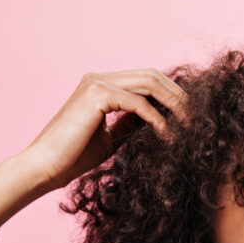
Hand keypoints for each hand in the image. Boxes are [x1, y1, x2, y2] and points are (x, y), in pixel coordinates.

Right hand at [22, 69, 188, 191]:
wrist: (44, 167)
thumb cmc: (73, 156)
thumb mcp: (112, 138)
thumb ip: (132, 124)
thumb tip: (160, 120)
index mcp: (103, 85)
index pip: (148, 80)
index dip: (172, 95)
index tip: (191, 116)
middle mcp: (100, 78)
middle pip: (153, 75)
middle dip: (179, 95)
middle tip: (199, 118)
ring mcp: (97, 83)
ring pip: (150, 83)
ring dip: (174, 104)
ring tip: (190, 126)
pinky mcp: (96, 95)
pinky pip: (139, 103)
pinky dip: (158, 119)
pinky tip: (168, 136)